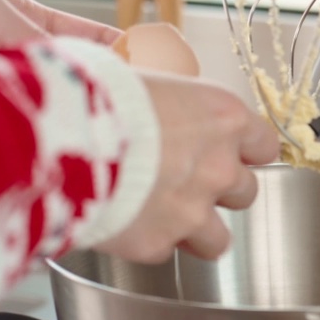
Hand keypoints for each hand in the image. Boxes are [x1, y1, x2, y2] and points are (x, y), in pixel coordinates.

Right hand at [95, 71, 280, 262]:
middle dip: (220, 191)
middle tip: (185, 181)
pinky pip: (165, 250)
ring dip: (197, 230)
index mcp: (222, 118)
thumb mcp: (133, 69)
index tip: (230, 151)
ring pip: (218, 238)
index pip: (264, 144)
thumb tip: (141, 71)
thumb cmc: (90, 93)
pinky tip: (125, 221)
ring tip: (164, 216)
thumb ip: (158, 88)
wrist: (56, 137)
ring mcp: (192, 211)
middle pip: (246, 192)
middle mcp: (218, 168)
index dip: (245, 150)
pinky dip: (148, 240)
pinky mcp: (158, 243)